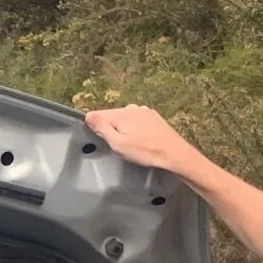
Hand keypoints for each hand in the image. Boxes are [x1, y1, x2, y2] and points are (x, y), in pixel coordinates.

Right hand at [83, 106, 203, 177]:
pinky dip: (136, 129)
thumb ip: (102, 128)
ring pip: (125, 119)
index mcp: (121, 114)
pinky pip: (137, 120)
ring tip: (132, 145)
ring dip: (124, 129)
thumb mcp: (118, 144)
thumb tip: (88, 115)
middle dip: (111, 129)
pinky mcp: (154, 117)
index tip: (101, 140)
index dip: (96, 127)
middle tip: (119, 146)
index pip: (98, 115)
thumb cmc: (145, 152)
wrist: (174, 153)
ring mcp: (144, 111)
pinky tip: (142, 141)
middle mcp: (132, 108)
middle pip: (112, 116)